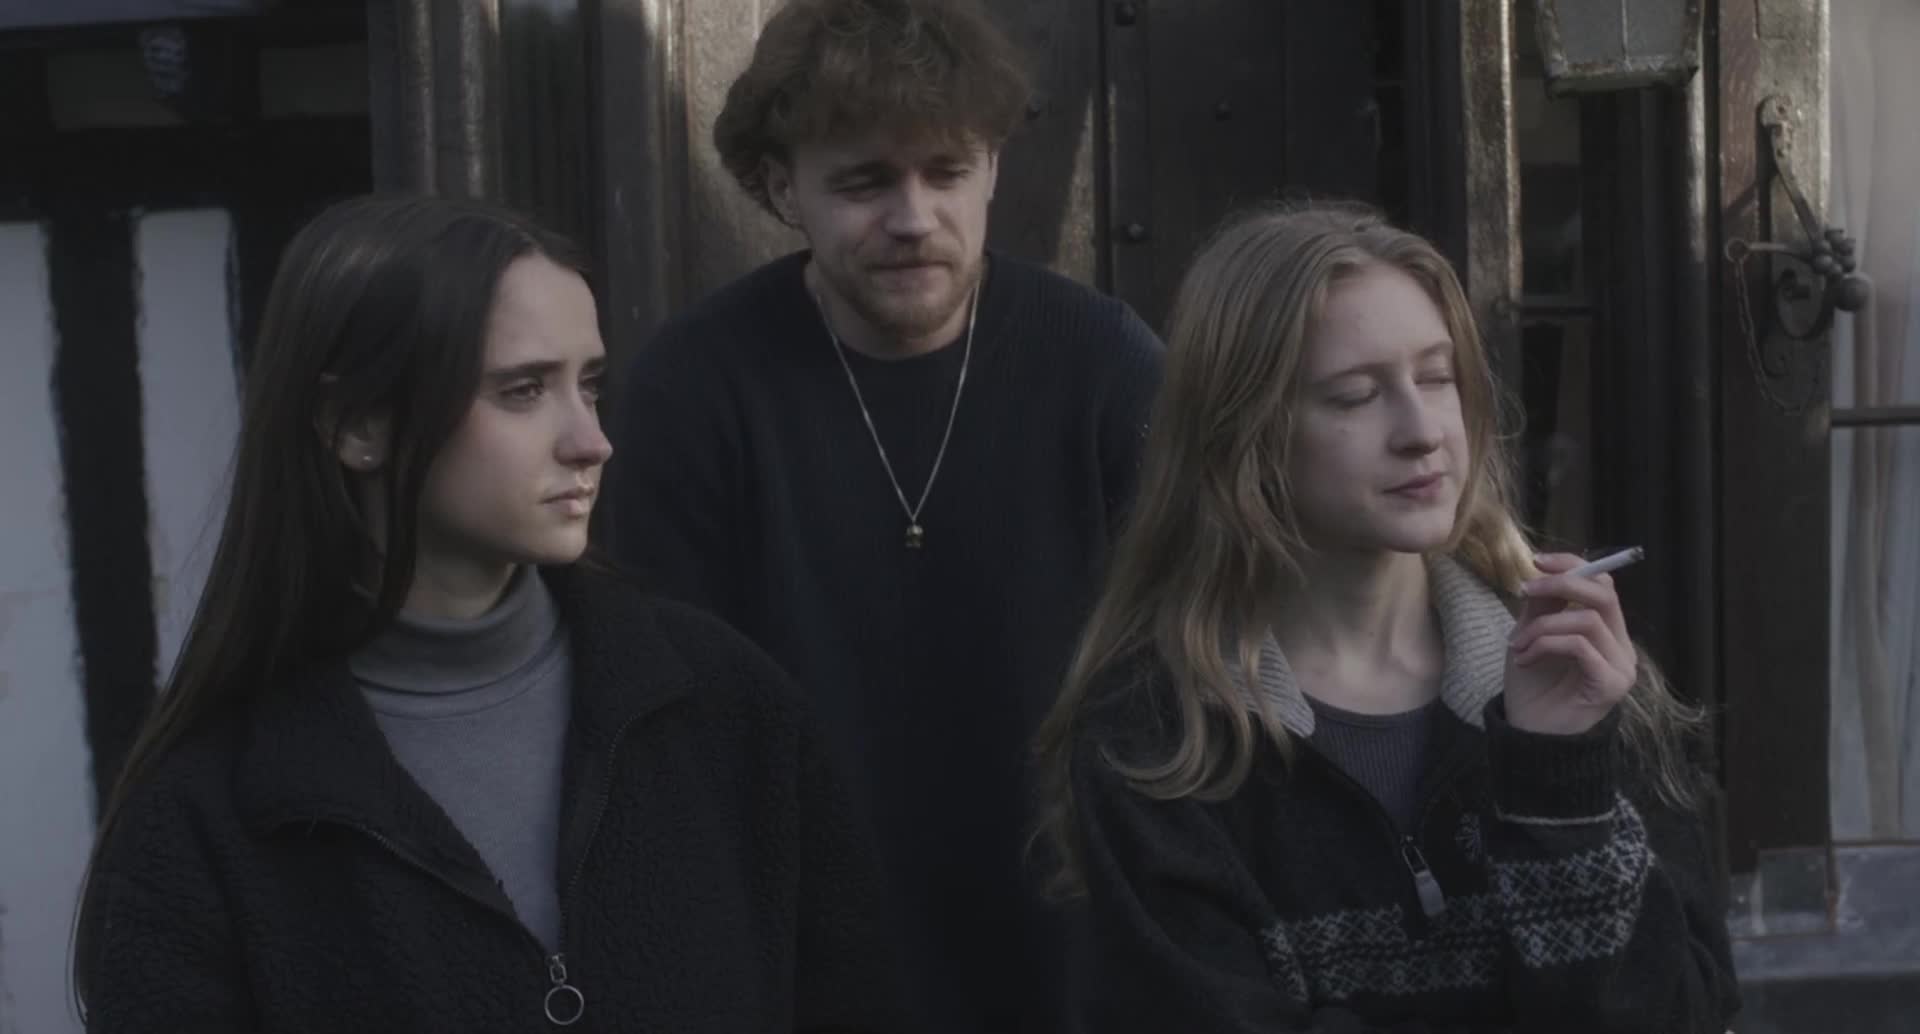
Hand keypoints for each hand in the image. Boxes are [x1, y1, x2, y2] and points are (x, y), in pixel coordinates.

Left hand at [1502, 552, 1636, 735]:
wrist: (1529, 735)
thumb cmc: (1532, 687)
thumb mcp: (1531, 636)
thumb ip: (1542, 606)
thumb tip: (1545, 569)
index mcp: (1606, 631)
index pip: (1603, 584)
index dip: (1574, 565)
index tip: (1537, 560)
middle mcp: (1620, 646)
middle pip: (1605, 595)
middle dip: (1562, 585)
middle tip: (1526, 590)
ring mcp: (1620, 667)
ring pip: (1587, 620)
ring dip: (1542, 627)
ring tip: (1517, 646)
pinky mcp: (1612, 685)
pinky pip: (1580, 646)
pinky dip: (1546, 645)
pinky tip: (1525, 660)